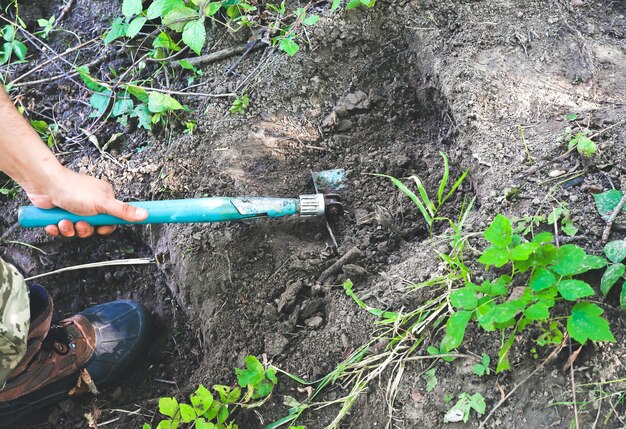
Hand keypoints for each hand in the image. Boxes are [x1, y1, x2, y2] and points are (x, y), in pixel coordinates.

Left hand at [24, 167, 147, 237]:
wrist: (45, 185)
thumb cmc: (73, 189)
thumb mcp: (103, 203)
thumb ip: (123, 211)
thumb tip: (144, 214)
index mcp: (103, 199)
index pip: (111, 220)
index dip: (104, 227)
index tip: (100, 228)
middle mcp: (90, 204)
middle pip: (93, 227)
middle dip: (84, 229)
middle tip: (80, 223)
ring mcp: (74, 209)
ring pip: (76, 229)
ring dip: (69, 228)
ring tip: (65, 220)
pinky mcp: (60, 213)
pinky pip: (62, 228)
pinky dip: (57, 227)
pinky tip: (55, 221)